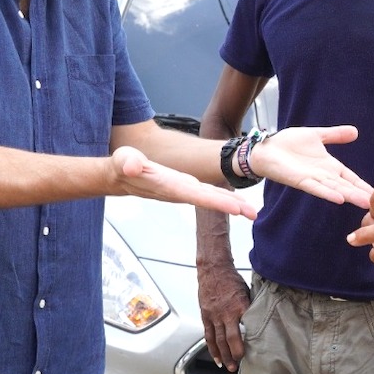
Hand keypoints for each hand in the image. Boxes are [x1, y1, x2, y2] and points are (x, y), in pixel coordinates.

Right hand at [112, 146, 256, 218]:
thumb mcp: (124, 160)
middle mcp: (179, 192)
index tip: (235, 208)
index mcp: (169, 187)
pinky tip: (237, 202)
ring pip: (211, 198)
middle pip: (209, 201)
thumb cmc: (123, 166)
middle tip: (254, 214)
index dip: (216, 201)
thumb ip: (128, 162)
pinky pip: (208, 194)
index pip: (196, 196)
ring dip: (232, 205)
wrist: (119, 176)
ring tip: (252, 212)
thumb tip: (132, 165)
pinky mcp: (185, 187)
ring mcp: (183, 191)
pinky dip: (223, 197)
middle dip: (231, 207)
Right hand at [197, 262, 250, 371]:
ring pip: (218, 341)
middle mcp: (226, 313)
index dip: (249, 342)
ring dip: (223, 356)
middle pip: (230, 339)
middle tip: (238, 365)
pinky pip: (208, 336)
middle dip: (235, 355)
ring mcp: (214, 315)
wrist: (213, 269)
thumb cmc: (231, 279)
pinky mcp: (206, 316)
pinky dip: (212, 349)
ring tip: (228, 367)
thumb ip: (250, 308)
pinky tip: (216, 358)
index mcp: (240, 306)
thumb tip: (260, 321)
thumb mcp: (247, 292)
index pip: (246, 329)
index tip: (254, 352)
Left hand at [246, 126, 372, 207]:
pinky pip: (316, 188)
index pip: (351, 177)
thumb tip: (355, 131)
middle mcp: (323, 175)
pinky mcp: (300, 181)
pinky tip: (339, 198)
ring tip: (365, 203)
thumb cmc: (288, 143)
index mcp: (329, 166)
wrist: (266, 147)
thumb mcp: (316, 136)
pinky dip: (328, 193)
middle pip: (346, 186)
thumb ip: (335, 135)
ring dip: (350, 196)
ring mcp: (312, 179)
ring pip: (335, 189)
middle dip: (361, 194)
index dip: (363, 184)